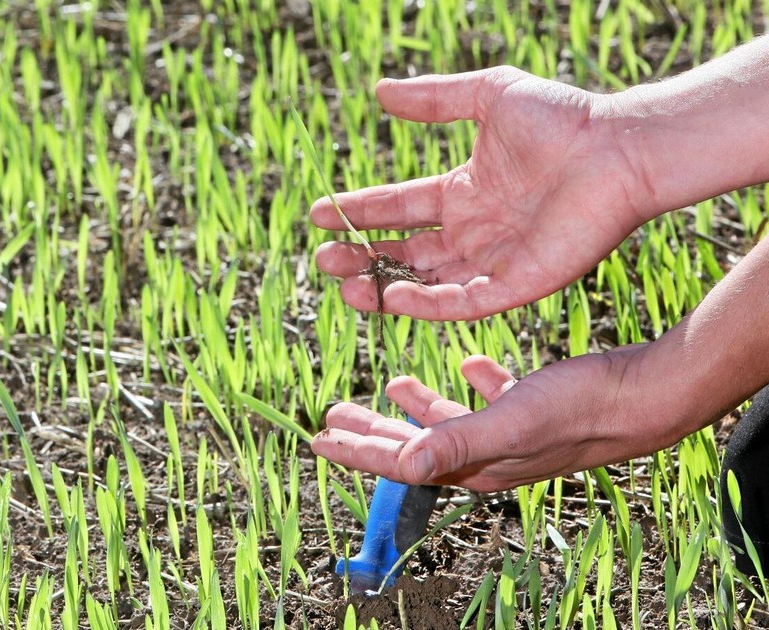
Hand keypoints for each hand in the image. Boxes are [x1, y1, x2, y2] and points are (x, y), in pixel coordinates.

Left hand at [310, 348, 682, 491]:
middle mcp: (487, 454)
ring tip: (393, 386)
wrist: (644, 397)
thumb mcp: (509, 422)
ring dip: (418, 407)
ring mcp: (512, 433)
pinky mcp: (536, 409)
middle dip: (372, 432)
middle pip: (415, 445)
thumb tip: (400, 465)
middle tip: (335, 417)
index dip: (356, 452)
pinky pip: (493, 399)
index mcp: (472, 462)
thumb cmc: (576, 409)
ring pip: (451, 422)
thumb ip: (454, 441)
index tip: (317, 440)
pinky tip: (467, 365)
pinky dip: (474, 383)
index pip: (399, 462)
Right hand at [313, 67, 650, 320]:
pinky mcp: (518, 285)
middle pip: (403, 253)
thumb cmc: (563, 119)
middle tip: (323, 258)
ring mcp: (495, 262)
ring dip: (382, 289)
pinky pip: (464, 302)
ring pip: (425, 286)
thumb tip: (380, 92)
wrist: (619, 148)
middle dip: (360, 257)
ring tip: (344, 286)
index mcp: (464, 193)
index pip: (399, 209)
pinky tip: (394, 296)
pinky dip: (428, 304)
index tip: (316, 211)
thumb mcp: (488, 96)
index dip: (359, 211)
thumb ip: (434, 98)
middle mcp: (474, 232)